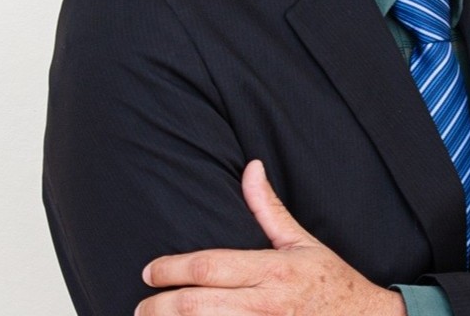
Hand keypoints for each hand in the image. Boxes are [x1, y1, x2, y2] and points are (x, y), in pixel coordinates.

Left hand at [135, 160, 406, 315]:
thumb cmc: (329, 279)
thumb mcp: (301, 240)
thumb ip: (268, 208)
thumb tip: (251, 167)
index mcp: (273, 271)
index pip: (210, 268)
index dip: (173, 268)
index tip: (151, 270)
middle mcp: (265, 306)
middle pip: (197, 307)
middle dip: (160, 308)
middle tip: (141, 307)